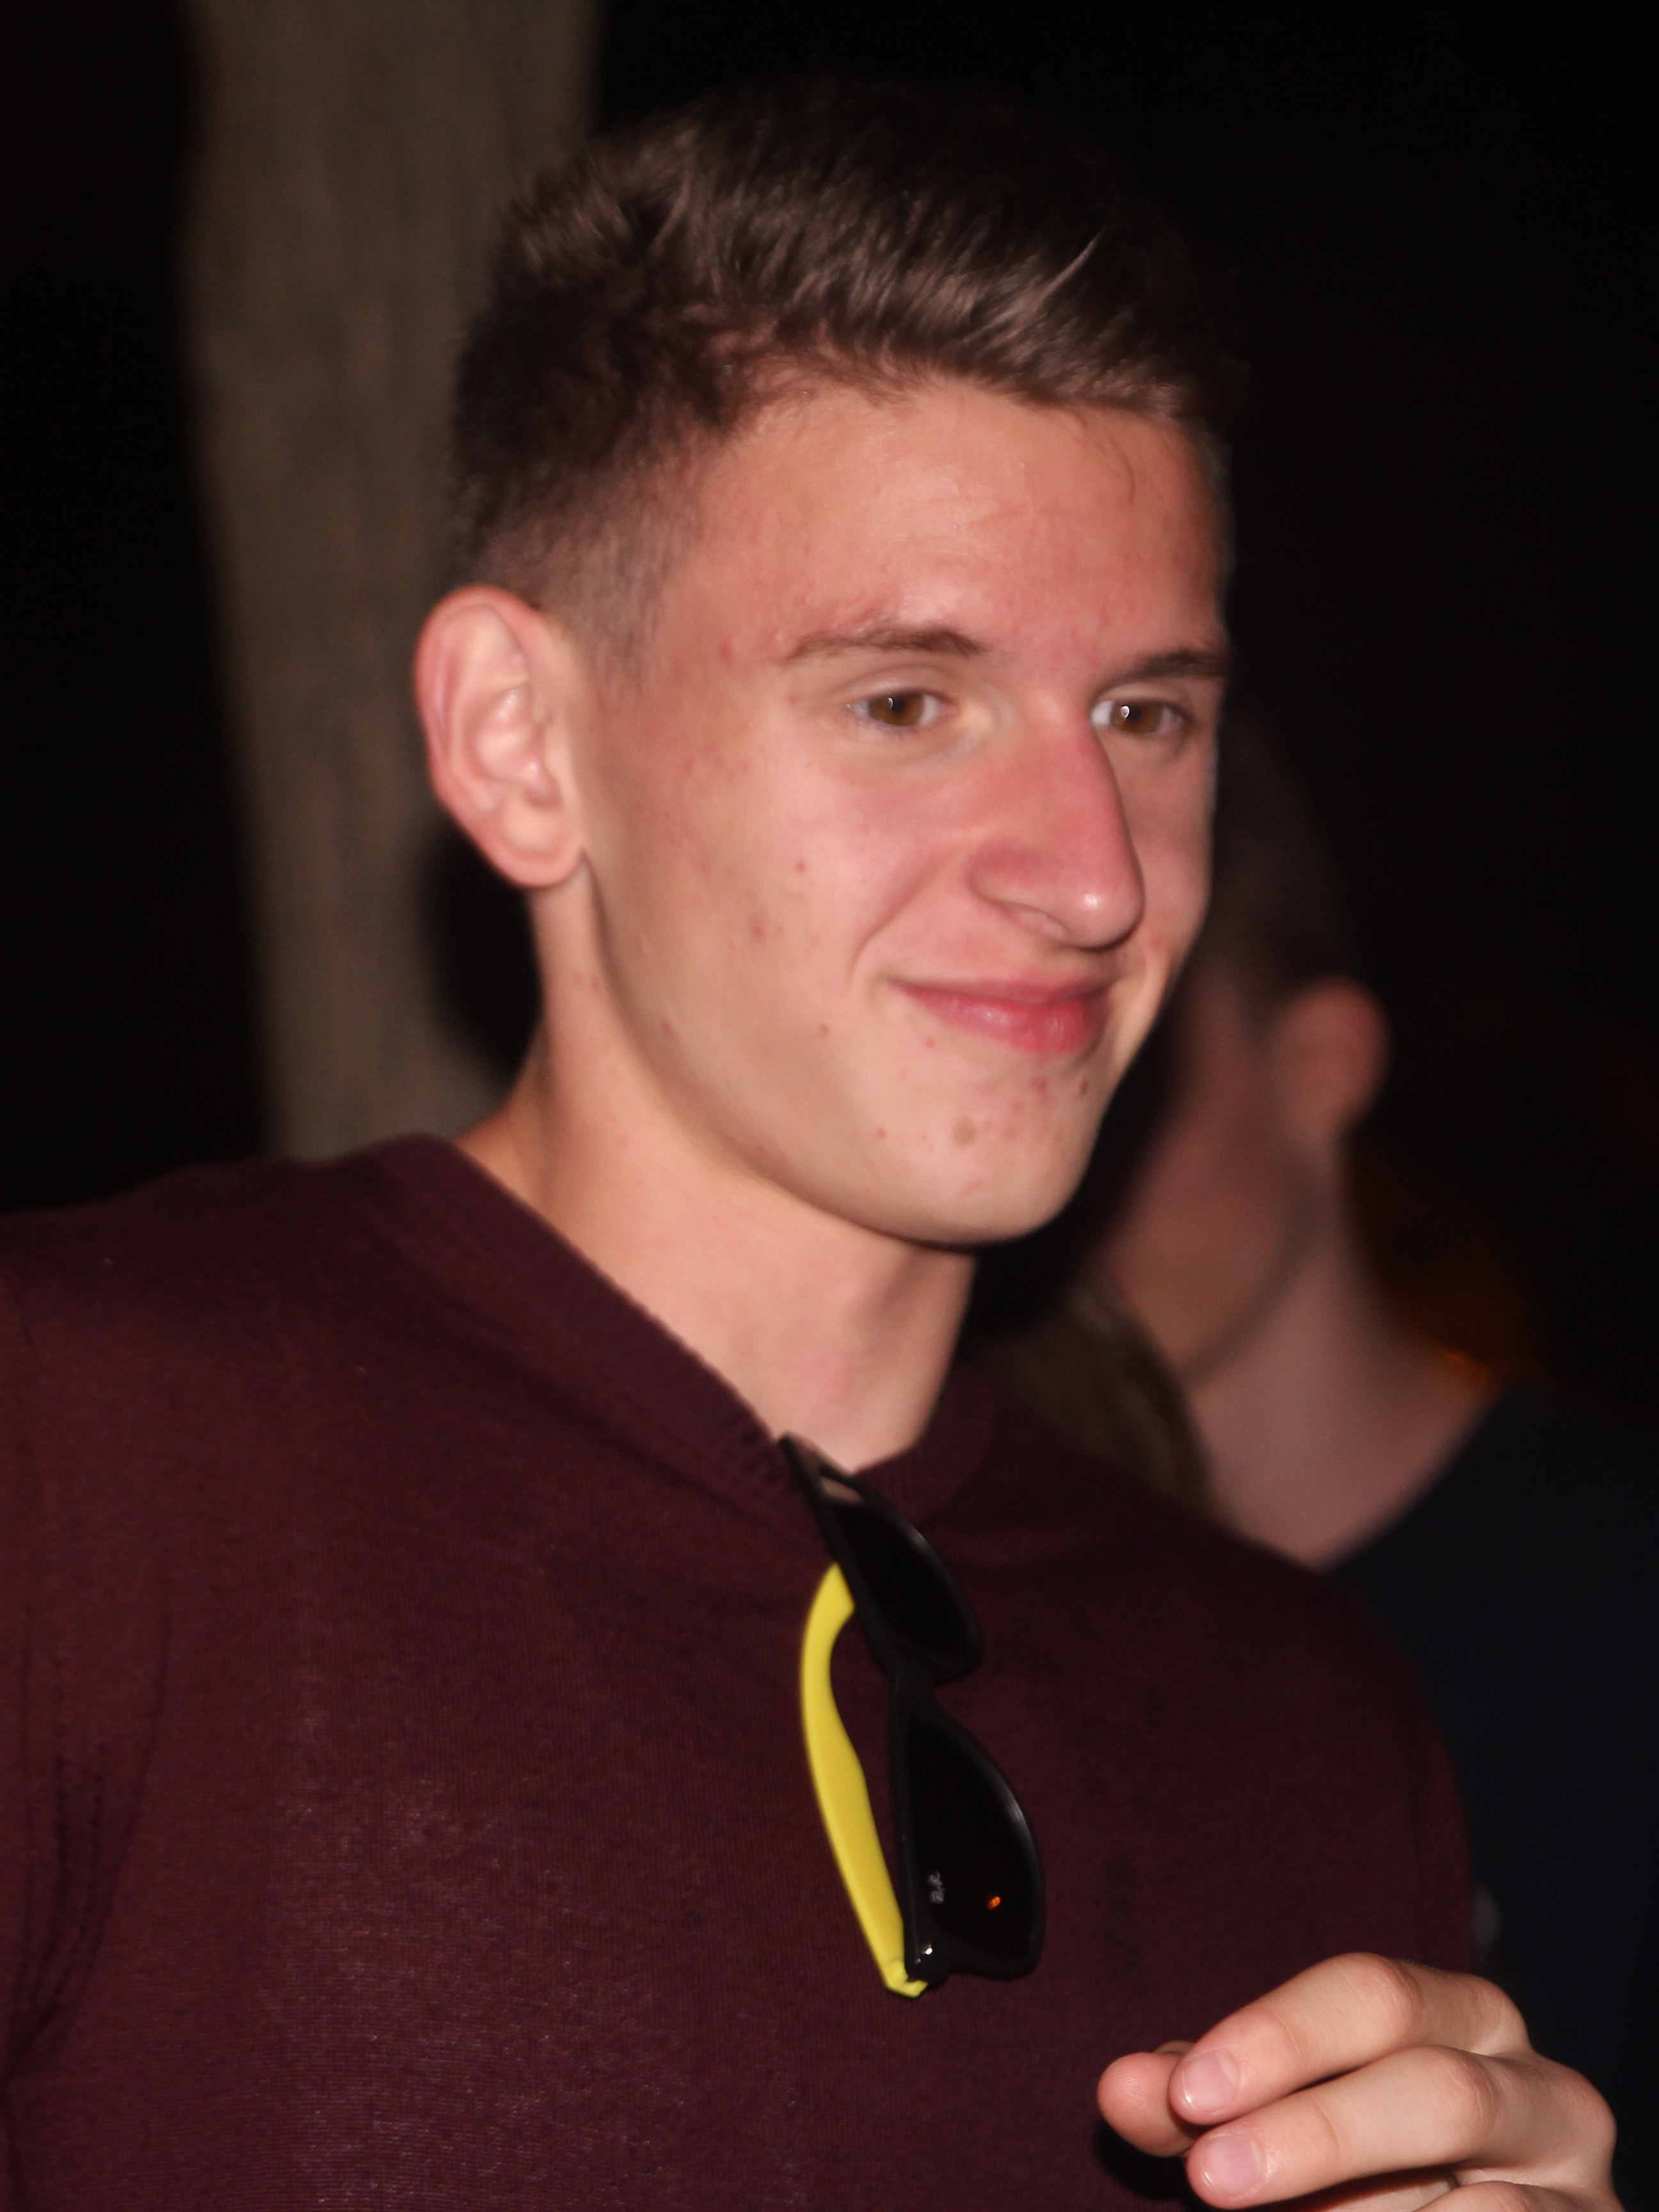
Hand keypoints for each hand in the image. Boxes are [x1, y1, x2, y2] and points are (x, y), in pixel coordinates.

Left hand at [1098, 1954, 1617, 2211]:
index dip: (1280, 2038)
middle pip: (1435, 2088)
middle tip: (1209, 2178)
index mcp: (1465, 2017)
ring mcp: (1577, 2191)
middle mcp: (1543, 2091)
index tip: (1188, 2092)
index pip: (1375, 1995)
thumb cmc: (1354, 2174)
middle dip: (1315, 2132)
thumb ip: (1196, 2102)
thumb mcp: (1269, 2123)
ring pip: (1478, 2201)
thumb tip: (1119, 2086)